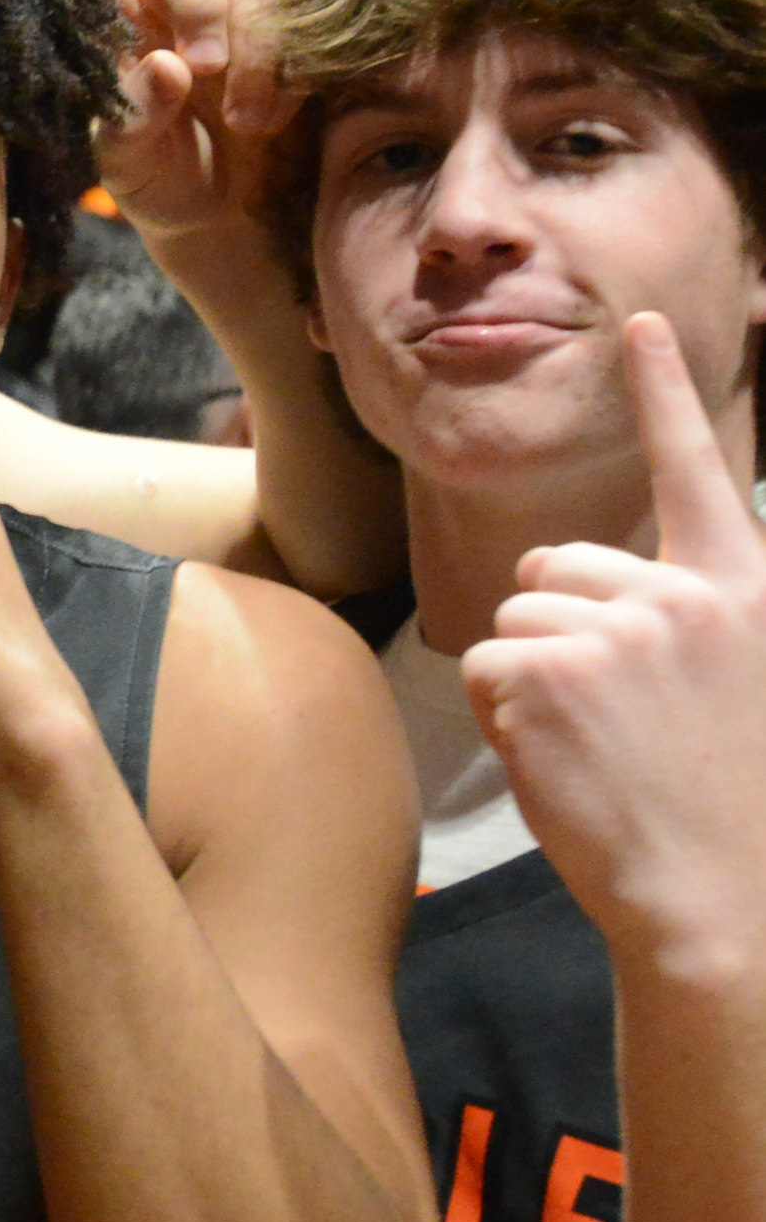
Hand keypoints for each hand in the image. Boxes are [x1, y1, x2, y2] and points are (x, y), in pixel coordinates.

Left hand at [43, 0, 291, 244]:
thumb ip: (131, 118)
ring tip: (239, 122)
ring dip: (250, 50)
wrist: (223, 220)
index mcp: (107, 11)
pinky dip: (285, 73)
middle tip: (200, 65)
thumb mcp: (126, 162)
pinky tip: (266, 121)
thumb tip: (162, 69)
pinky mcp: (292, 30)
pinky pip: (300, 20)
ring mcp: (233, 8)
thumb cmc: (156, 179)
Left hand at [468, 316, 765, 970]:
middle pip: (556, 563)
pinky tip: (565, 759)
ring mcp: (615, 630)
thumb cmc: (728, 805)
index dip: (664, 393)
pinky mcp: (550, 671)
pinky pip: (483, 666)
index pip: (699, 471)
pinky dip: (502, 714)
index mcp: (745, 591)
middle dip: (557, 623)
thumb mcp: (734, 686)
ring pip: (513, 617)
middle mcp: (683, 595)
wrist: (726, 898)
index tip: (639, 323)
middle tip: (613, 711)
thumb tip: (572, 574)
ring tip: (598, 744)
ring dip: (530, 677)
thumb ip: (680, 620)